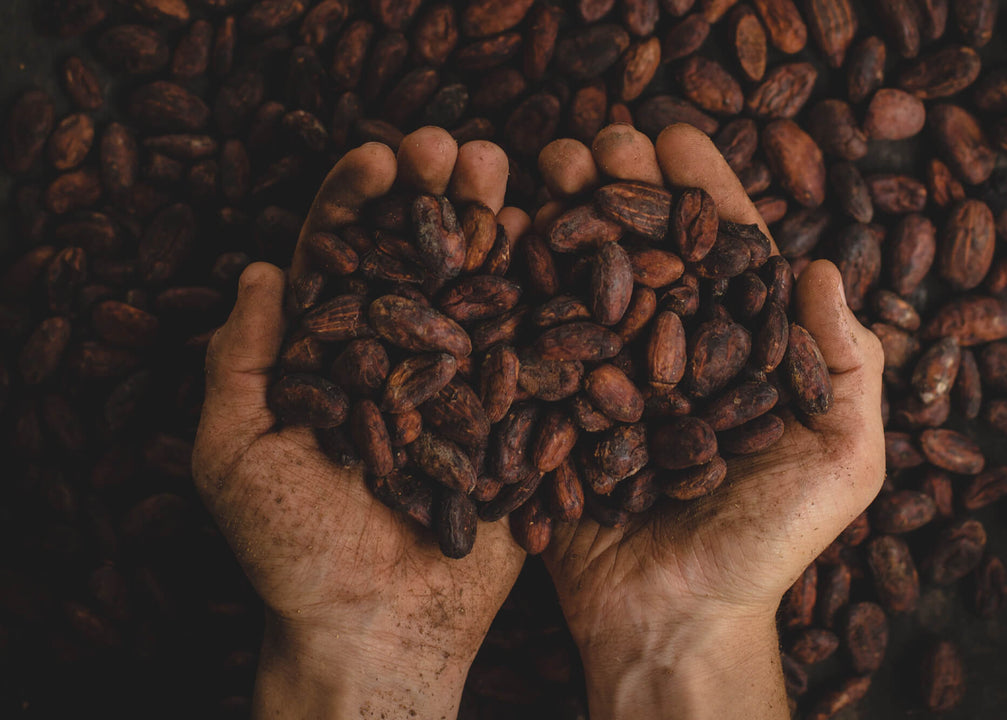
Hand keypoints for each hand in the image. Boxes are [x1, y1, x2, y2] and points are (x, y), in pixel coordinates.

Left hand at [192, 128, 528, 718]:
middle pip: (419, 258)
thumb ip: (238, 363)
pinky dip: (548, 299)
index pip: (341, 258)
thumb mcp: (234, 456)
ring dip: (496, 229)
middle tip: (458, 149)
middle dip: (437, 197)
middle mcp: (401, 357)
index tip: (380, 159)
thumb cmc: (292, 553)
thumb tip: (261, 270)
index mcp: (331, 356)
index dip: (356, 202)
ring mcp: (463, 384)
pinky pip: (534, 352)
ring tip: (514, 175)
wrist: (379, 629)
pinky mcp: (513, 419)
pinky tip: (563, 247)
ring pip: (480, 290)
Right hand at [537, 124, 885, 719]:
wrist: (674, 622)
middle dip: (622, 188)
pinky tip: (500, 234)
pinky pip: (535, 341)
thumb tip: (826, 266)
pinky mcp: (556, 411)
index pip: (723, 253)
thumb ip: (848, 368)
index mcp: (739, 353)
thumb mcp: (842, 463)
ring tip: (543, 167)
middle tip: (595, 142)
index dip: (702, 192)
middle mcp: (672, 354)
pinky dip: (518, 286)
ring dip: (565, 217)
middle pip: (647, 251)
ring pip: (586, 280)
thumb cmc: (766, 548)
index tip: (673, 138)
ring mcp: (609, 380)